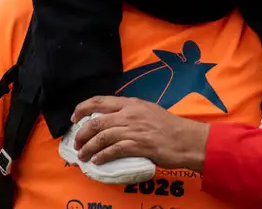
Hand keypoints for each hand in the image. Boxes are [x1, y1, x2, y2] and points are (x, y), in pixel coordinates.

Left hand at [71, 96, 209, 171]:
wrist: (187, 140)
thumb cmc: (170, 127)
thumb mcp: (148, 110)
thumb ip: (130, 112)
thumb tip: (113, 119)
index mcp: (131, 103)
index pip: (99, 101)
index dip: (82, 109)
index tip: (74, 118)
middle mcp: (130, 114)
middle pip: (96, 122)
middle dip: (82, 134)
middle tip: (76, 144)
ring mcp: (133, 130)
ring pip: (102, 137)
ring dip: (88, 148)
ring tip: (83, 156)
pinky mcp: (138, 146)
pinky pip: (113, 151)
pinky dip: (102, 156)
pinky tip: (97, 161)